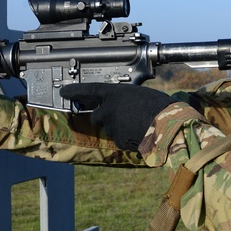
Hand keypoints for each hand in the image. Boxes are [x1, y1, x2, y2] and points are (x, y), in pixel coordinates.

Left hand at [60, 83, 176, 151]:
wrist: (168, 125)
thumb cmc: (159, 106)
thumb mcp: (139, 95)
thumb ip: (124, 98)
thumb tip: (119, 104)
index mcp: (113, 93)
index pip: (88, 90)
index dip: (74, 91)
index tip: (63, 92)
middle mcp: (108, 109)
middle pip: (95, 116)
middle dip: (102, 117)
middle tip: (117, 117)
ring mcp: (112, 126)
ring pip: (109, 128)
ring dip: (117, 128)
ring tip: (136, 125)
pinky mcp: (118, 141)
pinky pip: (119, 139)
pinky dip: (126, 138)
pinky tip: (139, 133)